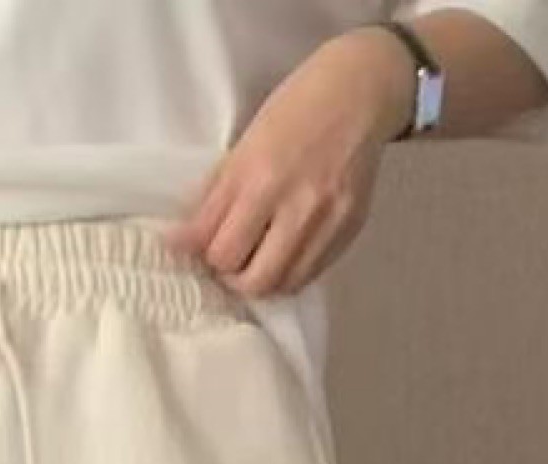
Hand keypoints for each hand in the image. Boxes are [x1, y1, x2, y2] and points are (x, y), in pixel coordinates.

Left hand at [167, 30, 410, 298]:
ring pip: (279, 285)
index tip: (190, 248)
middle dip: (228, 272)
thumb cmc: (297, 109)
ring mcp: (324, 223)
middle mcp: (293, 205)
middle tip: (226, 257)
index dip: (195, 250)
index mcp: (259, 177)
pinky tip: (282, 254)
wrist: (358, 94)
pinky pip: (307, 276)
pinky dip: (287, 273)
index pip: (214, 242)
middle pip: (247, 276)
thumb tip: (188, 237)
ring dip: (259, 280)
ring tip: (254, 260)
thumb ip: (219, 193)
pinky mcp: (346, 233)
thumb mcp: (247, 143)